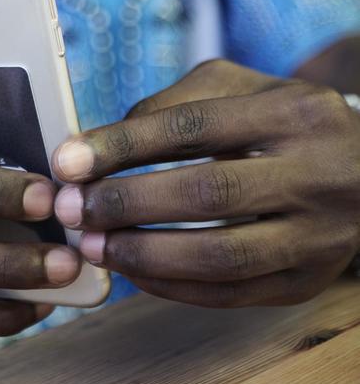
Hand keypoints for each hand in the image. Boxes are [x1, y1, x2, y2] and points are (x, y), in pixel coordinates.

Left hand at [53, 60, 359, 307]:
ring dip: (144, 255)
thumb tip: (101, 145)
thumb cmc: (280, 119)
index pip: (193, 128)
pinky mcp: (308, 281)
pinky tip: (133, 271)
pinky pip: (232, 295)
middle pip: (207, 194)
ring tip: (93, 246)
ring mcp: (316, 234)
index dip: (123, 146)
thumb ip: (173, 105)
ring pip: (221, 256)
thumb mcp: (237, 88)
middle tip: (71, 209)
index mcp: (289, 113)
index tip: (67, 160)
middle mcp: (312, 173)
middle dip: (126, 204)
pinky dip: (173, 286)